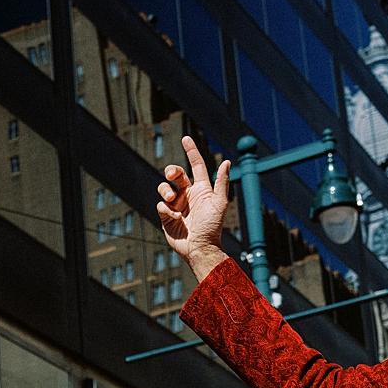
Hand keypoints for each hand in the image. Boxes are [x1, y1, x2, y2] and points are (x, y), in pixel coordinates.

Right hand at [154, 135, 235, 272]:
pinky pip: (161, 205)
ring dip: (166, 190)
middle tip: (172, 175)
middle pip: (175, 174)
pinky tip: (176, 218)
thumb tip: (226, 161)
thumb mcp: (219, 203)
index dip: (191, 151)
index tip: (185, 138)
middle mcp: (187, 195)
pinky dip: (166, 209)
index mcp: (201, 189)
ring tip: (172, 200)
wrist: (200, 248)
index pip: (195, 165)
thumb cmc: (213, 227)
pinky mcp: (166, 216)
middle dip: (171, 170)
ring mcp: (176, 205)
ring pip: (164, 188)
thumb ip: (221, 182)